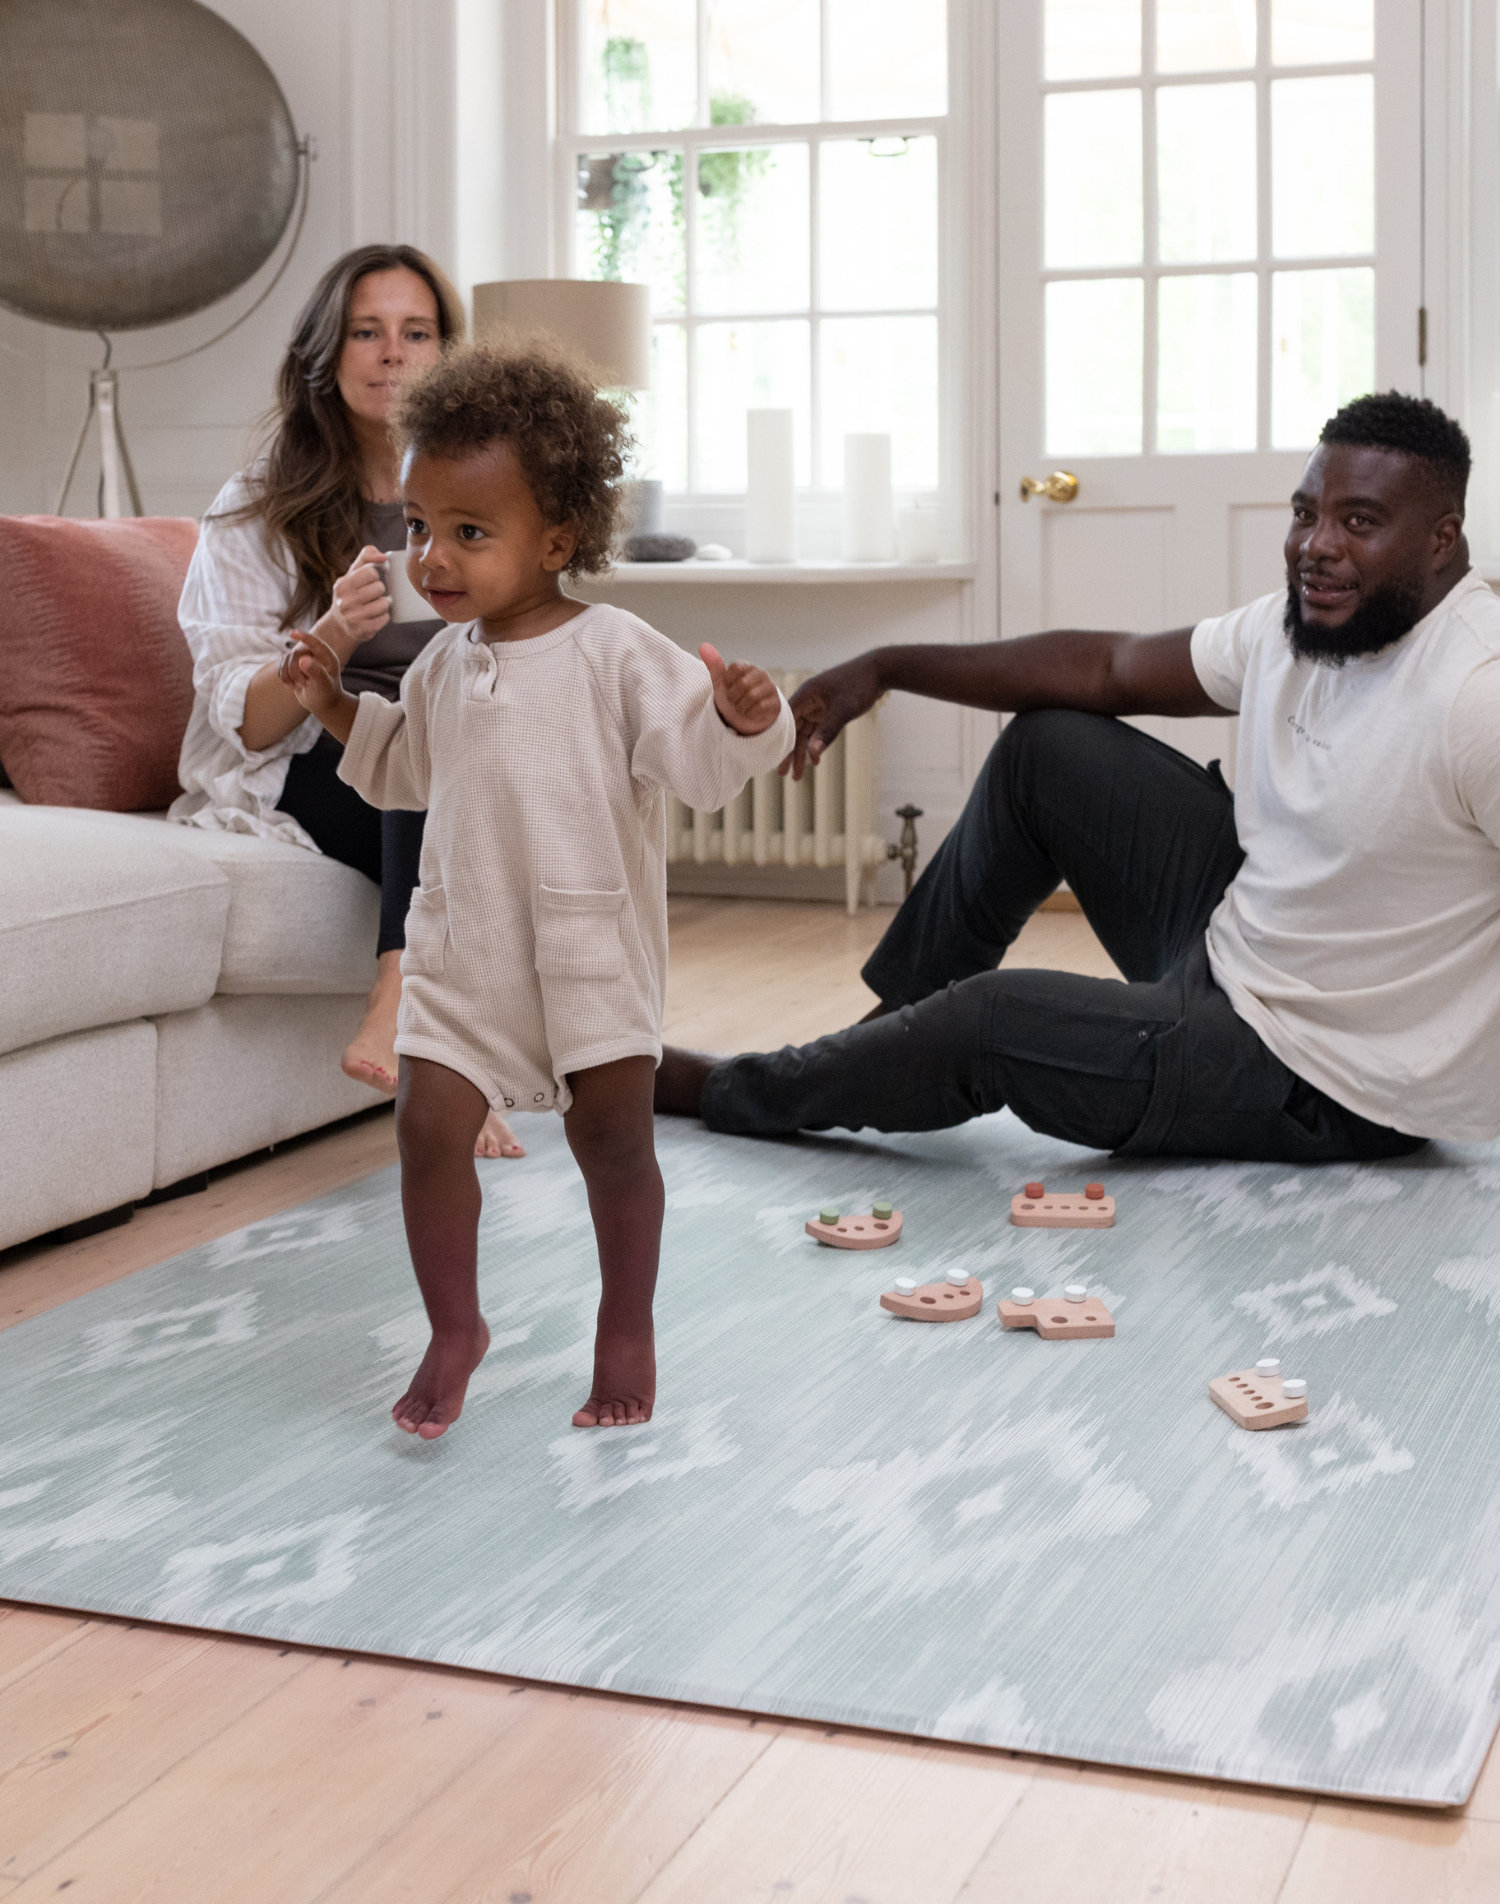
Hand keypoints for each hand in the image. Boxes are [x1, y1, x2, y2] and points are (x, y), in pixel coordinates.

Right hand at [278, 629, 345, 718]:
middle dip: (294, 670)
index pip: (314, 642)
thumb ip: (316, 671)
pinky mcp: (294, 667)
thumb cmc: (327, 695)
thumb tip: (302, 660)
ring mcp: (303, 660)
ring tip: (298, 686)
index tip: (291, 633)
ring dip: (288, 674)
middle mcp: (315, 655)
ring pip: (286, 659)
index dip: (303, 636)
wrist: (323, 704)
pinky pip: (281, 665)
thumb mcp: (323, 685)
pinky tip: (290, 686)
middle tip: (303, 684)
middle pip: (296, 654)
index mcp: (327, 656)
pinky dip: (283, 676)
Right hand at [318, 543, 391, 655]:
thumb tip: (383, 557)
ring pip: (384, 604)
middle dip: (379, 590)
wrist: (340, 624)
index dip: (374, 576)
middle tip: (371, 595)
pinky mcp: (362, 630)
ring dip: (383, 604)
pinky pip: (385, 619)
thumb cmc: (350, 593)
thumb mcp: (352, 573)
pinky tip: (374, 616)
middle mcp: (345, 601)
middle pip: (379, 587)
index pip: (371, 572)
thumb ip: (366, 557)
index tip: (370, 580)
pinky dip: (383, 617)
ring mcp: (353, 617)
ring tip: (374, 605)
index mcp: (343, 584)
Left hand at [700, 642, 781, 735]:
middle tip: (734, 700)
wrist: (747, 718)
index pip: (735, 668)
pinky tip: (750, 712)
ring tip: (741, 707)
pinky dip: (750, 713)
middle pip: (743, 684)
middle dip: (733, 697)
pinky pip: (760, 708)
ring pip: (752, 696)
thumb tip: (703, 645)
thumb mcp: (722, 682)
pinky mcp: (775, 703)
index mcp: (747, 667)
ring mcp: (769, 688)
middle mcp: (761, 674)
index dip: (727, 681)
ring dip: (741, 707)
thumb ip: (714, 665)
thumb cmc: (735, 696)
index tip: (728, 687)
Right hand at [780, 654, 882, 778]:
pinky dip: (816, 744)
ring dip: (802, 752)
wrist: (879, 671)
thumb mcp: (844, 710)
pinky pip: (817, 730)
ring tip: (798, 775)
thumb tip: (813, 752)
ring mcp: (818, 705)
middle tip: (784, 774)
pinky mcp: (828, 710)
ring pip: (805, 733)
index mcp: (806, 694)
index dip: (779, 739)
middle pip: (793, 730)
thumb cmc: (859, 685)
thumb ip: (828, 731)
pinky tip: (815, 759)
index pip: (785, 719)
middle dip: (790, 752)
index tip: (774, 759)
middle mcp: (808, 700)